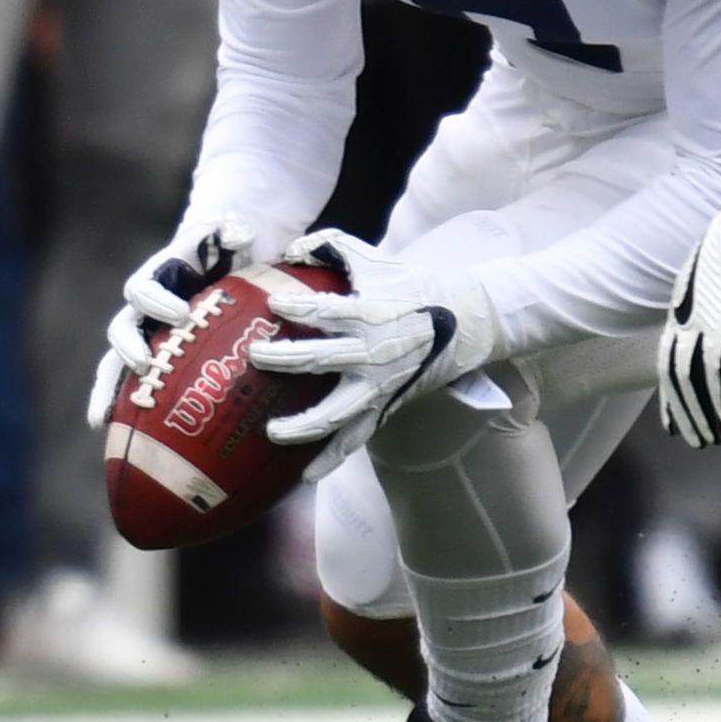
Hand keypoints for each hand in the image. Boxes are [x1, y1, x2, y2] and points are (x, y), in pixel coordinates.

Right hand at [88, 210, 291, 427]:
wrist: (223, 259)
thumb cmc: (226, 248)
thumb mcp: (229, 233)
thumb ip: (229, 230)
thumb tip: (240, 232)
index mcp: (159, 280)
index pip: (143, 290)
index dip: (156, 301)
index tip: (181, 314)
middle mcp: (144, 311)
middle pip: (123, 331)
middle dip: (127, 350)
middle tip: (145, 366)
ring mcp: (147, 337)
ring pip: (116, 366)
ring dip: (109, 390)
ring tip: (105, 419)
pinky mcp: (158, 359)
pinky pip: (135, 388)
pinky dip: (124, 413)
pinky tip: (125, 445)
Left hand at [255, 230, 502, 475]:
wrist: (465, 322)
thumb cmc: (415, 287)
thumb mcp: (376, 260)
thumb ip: (332, 246)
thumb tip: (291, 248)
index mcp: (369, 315)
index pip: (326, 311)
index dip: (297, 307)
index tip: (272, 304)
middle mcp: (371, 354)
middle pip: (319, 361)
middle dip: (283, 360)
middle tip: (255, 357)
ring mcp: (378, 386)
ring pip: (335, 413)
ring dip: (302, 425)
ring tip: (272, 431)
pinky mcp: (385, 406)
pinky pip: (355, 438)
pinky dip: (330, 459)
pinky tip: (304, 475)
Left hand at [657, 151, 720, 448]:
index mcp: (689, 298)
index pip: (673, 353)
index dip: (673, 388)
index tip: (673, 414)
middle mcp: (691, 310)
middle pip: (677, 371)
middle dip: (683, 408)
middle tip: (688, 438)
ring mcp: (707, 315)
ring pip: (692, 377)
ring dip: (700, 413)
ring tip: (704, 441)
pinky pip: (717, 368)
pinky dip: (719, 398)